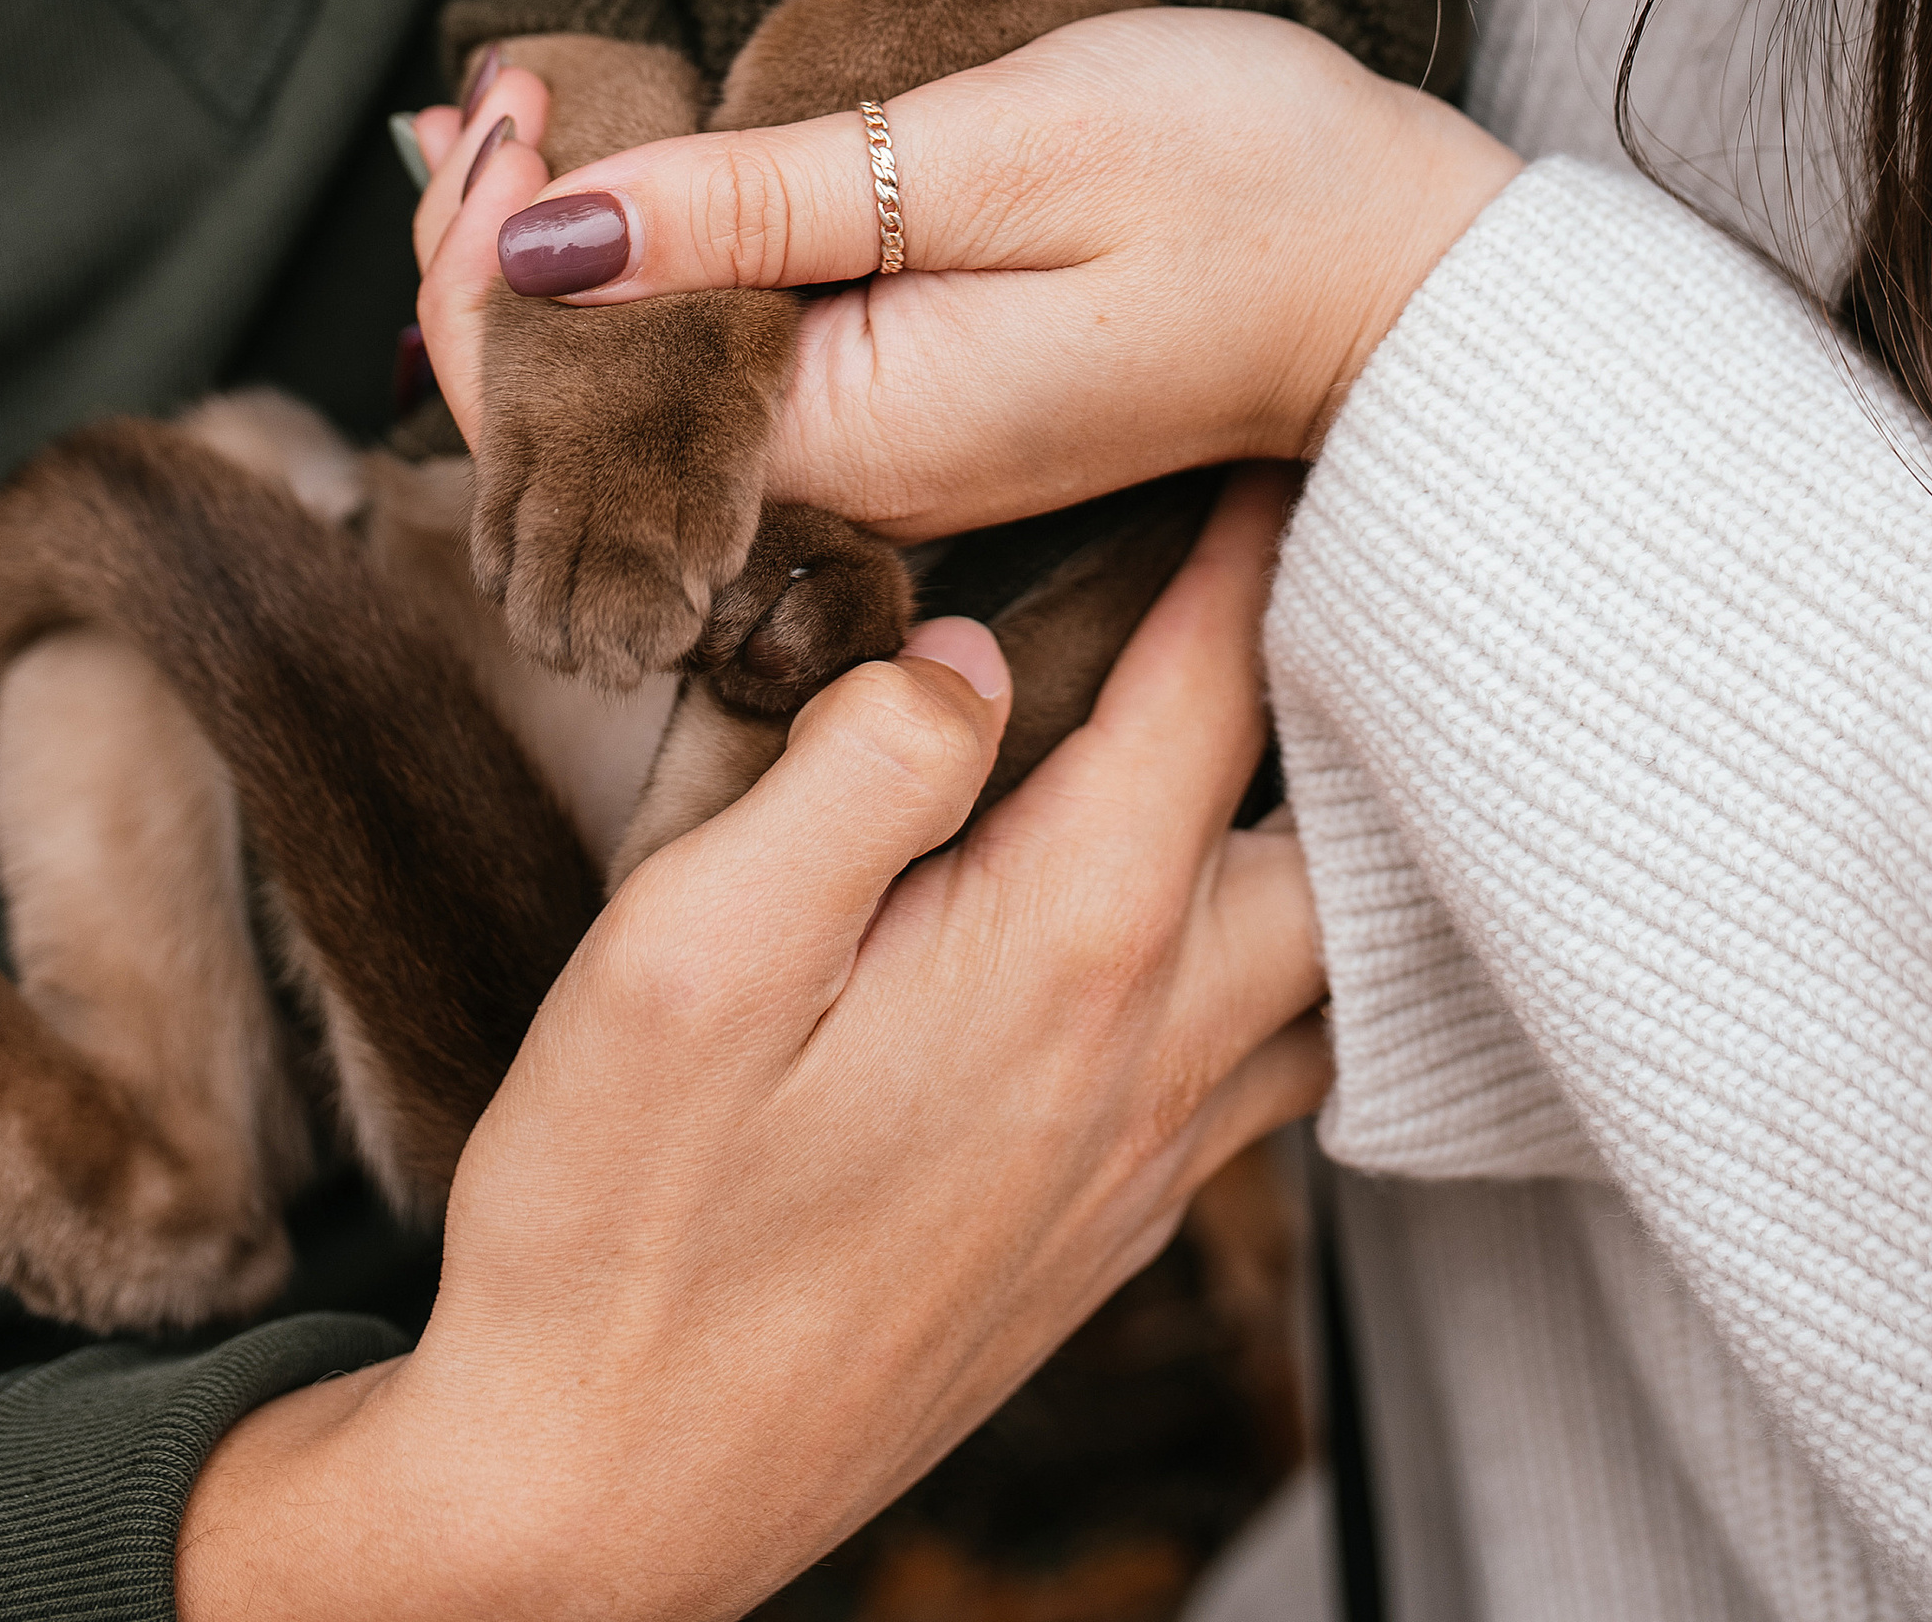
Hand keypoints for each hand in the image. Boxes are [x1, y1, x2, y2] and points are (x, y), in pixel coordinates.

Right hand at [178, 474, 1323, 1621]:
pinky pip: (1265, 1064)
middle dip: (1335, 683)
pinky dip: (1281, 958)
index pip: (1218, 684)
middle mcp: (1152, 1055)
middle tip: (1294, 560)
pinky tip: (1195, 915)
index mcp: (1070, 949)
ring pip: (1330, 963)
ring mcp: (1143, 1163)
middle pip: (1336, 829)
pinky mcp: (1103, 1235)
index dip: (1254, 533)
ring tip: (1276, 721)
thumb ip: (853, 766)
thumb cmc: (615, 1230)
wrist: (595, 1514)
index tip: (1278, 418)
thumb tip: (968, 649)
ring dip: (1326, 834)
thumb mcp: (690, 956)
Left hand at [413, 7, 1519, 536]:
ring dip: (582, 255)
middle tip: (486, 87)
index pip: (576, 401)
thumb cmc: (1246, 188)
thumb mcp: (990, 157)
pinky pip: (753, 359)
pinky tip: (649, 173)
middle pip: (600, 405)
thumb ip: (761, 207)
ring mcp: (896, 454)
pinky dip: (677, 269)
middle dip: (499, 254)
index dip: (482, 259)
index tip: (497, 94)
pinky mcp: (935, 412)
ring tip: (526, 109)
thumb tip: (539, 233)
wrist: (1420, 274)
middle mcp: (854, 478)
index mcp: (851, 436)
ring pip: (669, 381)